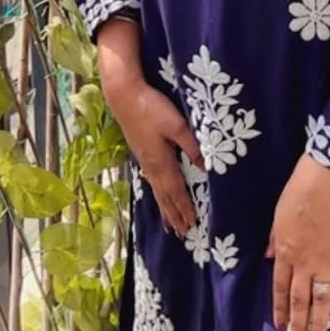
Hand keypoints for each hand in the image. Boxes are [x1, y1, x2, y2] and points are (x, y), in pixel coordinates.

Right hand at [111, 79, 204, 237]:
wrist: (124, 95)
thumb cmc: (151, 108)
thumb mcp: (178, 126)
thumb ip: (192, 147)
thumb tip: (205, 168)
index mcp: (161, 162)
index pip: (176, 191)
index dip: (185, 208)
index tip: (193, 225)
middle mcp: (151, 166)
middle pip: (165, 197)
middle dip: (175, 216)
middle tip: (184, 235)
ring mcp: (144, 160)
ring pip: (157, 191)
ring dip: (165, 209)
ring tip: (171, 226)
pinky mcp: (141, 153)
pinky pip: (152, 181)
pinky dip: (157, 194)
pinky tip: (157, 195)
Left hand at [266, 154, 329, 330]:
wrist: (324, 183)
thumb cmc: (297, 194)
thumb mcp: (277, 217)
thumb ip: (274, 241)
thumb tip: (268, 257)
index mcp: (284, 254)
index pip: (279, 290)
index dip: (279, 312)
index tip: (280, 330)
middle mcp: (303, 265)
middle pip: (299, 303)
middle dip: (297, 329)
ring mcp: (326, 263)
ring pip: (322, 301)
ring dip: (320, 325)